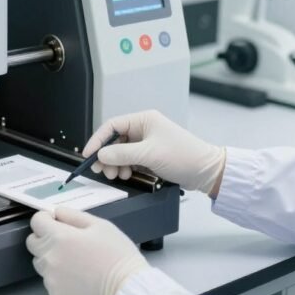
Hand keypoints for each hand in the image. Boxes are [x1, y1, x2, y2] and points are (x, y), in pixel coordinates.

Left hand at [26, 207, 148, 294]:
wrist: (126, 289)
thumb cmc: (117, 255)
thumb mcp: (101, 225)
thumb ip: (74, 216)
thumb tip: (57, 212)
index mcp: (59, 237)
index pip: (36, 222)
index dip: (46, 219)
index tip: (56, 222)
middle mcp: (50, 258)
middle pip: (33, 243)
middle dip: (45, 238)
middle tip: (67, 242)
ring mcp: (51, 279)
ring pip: (40, 263)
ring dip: (51, 258)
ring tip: (75, 261)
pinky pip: (50, 281)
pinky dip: (59, 277)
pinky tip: (78, 277)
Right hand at [83, 110, 225, 194]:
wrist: (205, 171)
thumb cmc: (184, 156)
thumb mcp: (149, 154)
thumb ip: (122, 154)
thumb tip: (101, 154)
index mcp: (144, 120)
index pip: (112, 126)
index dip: (98, 140)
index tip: (88, 154)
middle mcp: (144, 129)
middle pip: (115, 140)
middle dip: (106, 156)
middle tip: (101, 169)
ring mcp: (147, 143)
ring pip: (121, 152)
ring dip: (115, 164)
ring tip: (116, 174)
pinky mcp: (150, 155)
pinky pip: (130, 160)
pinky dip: (125, 168)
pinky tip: (127, 174)